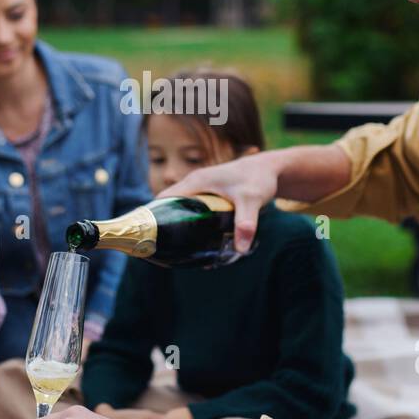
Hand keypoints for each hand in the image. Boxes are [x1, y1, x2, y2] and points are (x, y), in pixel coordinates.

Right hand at [157, 152, 280, 253]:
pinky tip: (193, 239)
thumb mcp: (251, 201)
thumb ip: (245, 224)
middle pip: (168, 204)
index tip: (149, 238)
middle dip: (163, 224)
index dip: (154, 217)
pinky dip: (187, 219)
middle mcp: (194, 183)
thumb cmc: (257, 180)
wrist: (269, 169)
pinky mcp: (208, 193)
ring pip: (179, 206)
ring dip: (176, 223)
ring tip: (176, 248)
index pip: (163, 199)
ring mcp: (200, 187)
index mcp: (195, 182)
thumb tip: (240, 250)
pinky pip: (190, 207)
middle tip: (164, 249)